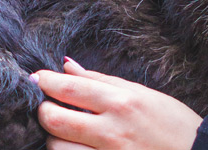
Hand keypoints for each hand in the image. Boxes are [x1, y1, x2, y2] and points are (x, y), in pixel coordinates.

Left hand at [31, 57, 202, 149]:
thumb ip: (101, 81)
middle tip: (47, 107)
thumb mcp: (141, 94)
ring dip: (55, 139)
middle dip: (43, 111)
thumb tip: (67, 66)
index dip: (46, 82)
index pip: (70, 88)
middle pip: (55, 120)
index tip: (35, 79)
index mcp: (122, 102)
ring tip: (65, 133)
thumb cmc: (172, 123)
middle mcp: (113, 131)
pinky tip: (76, 147)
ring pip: (57, 149)